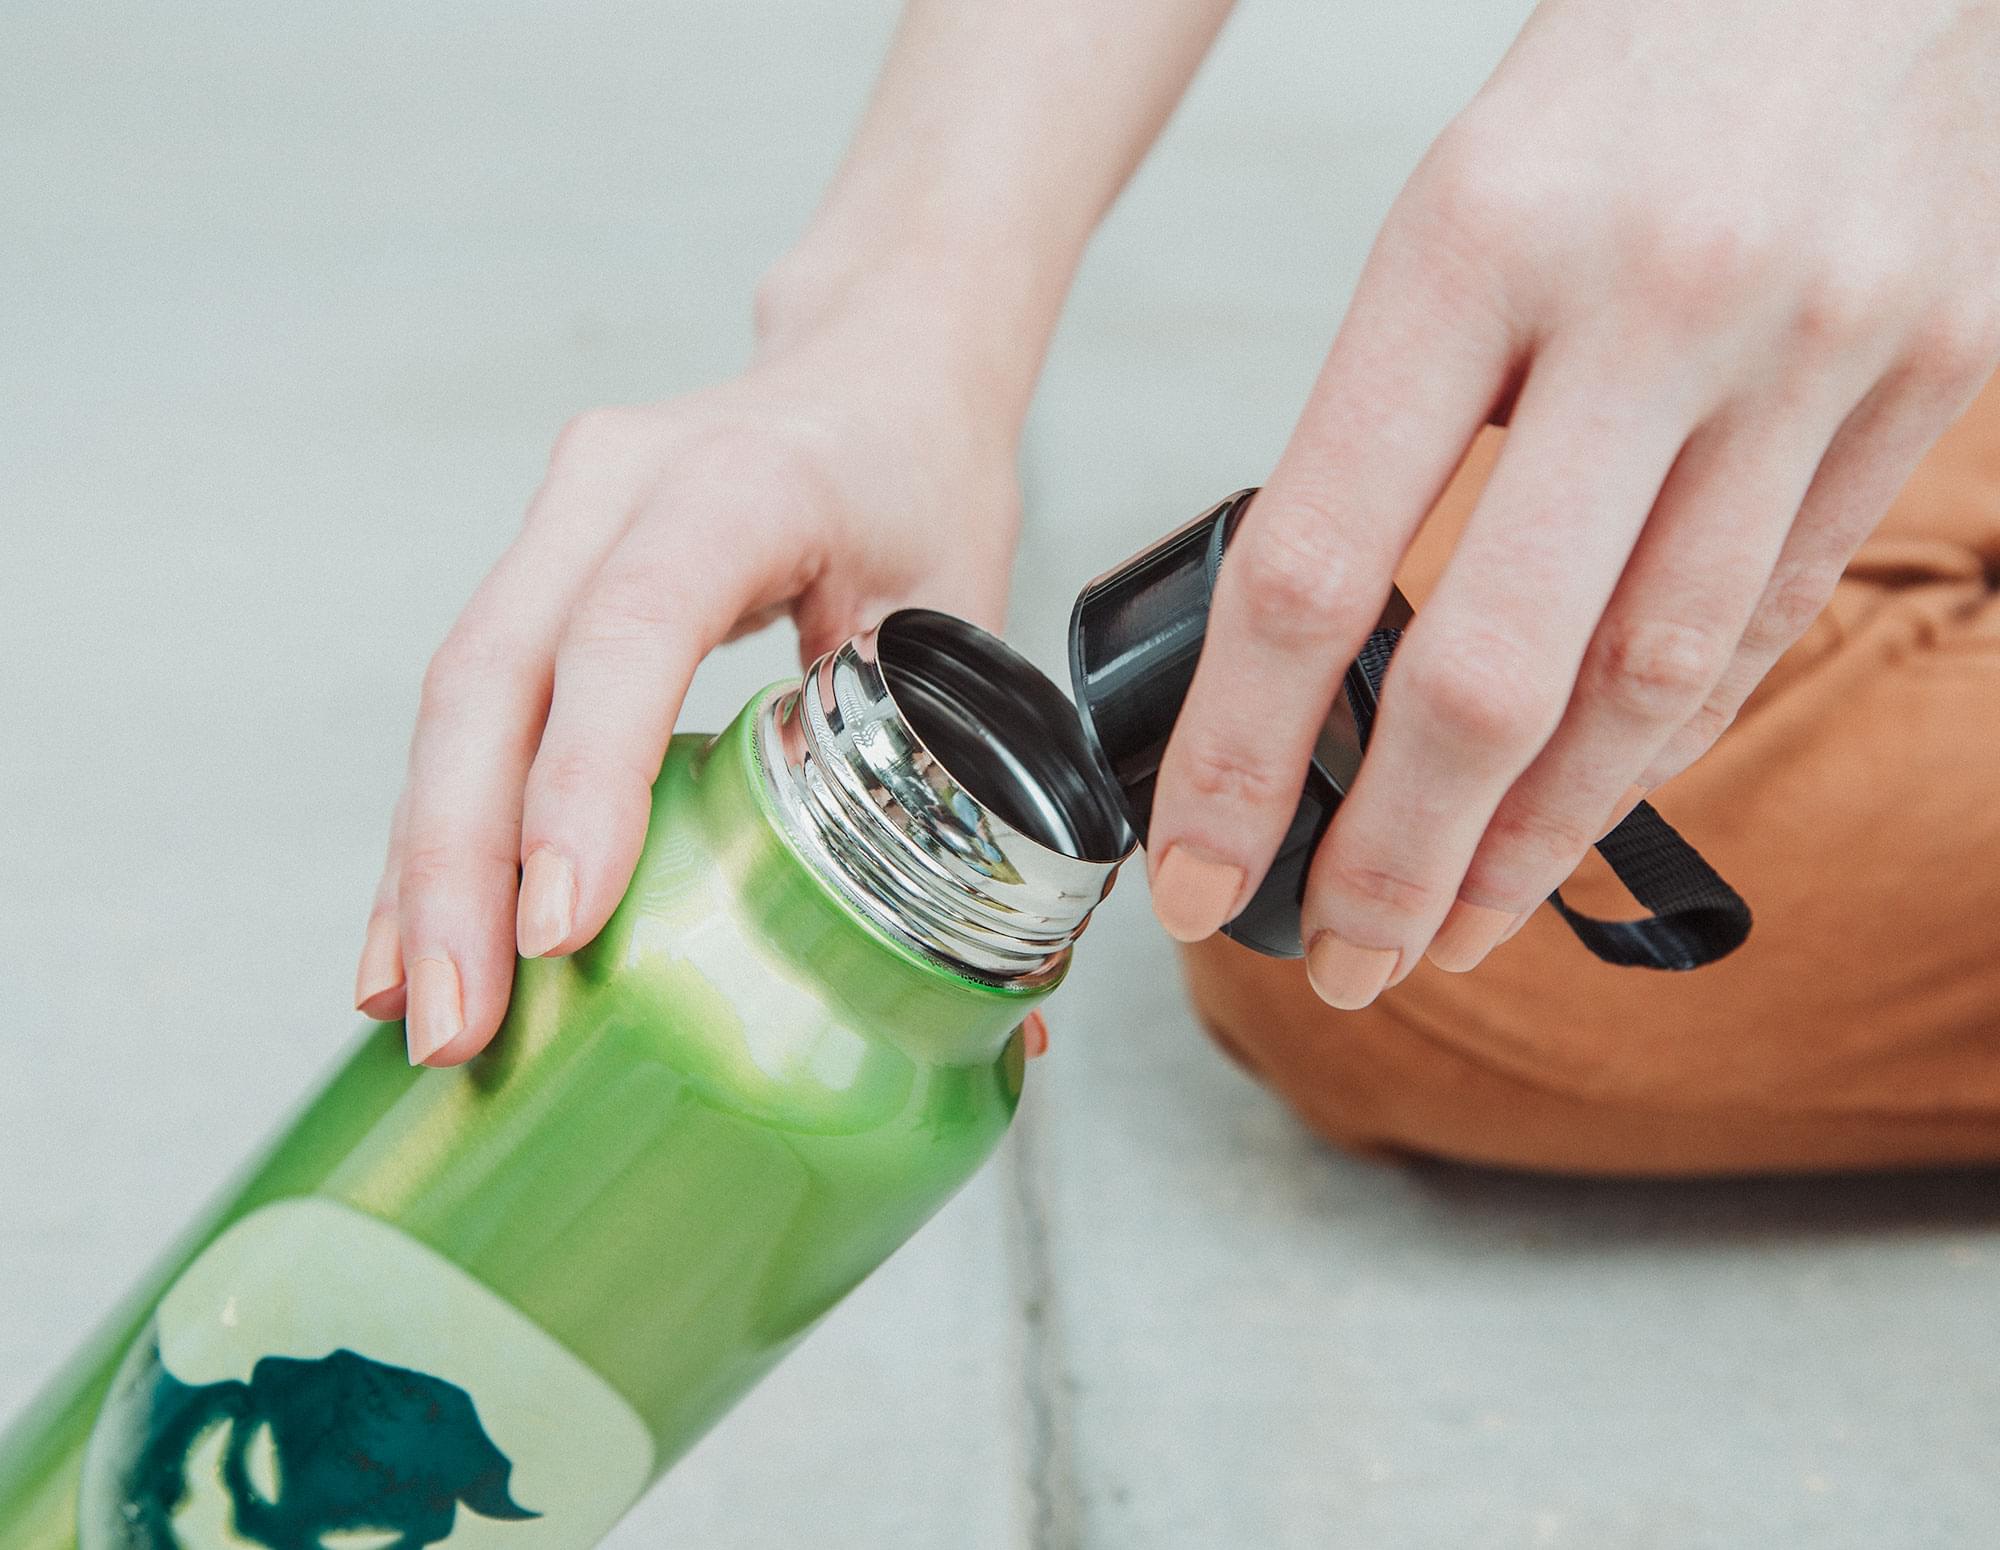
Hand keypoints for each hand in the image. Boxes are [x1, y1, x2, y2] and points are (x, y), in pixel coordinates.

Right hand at [353, 305, 1022, 1064]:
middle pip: (494, 675)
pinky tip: (426, 926)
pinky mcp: (537, 565)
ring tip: (416, 1007)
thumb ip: (952, 774)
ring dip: (426, 860)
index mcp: (745, 482)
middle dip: (460, 863)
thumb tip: (994, 994)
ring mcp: (559, 517)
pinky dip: (447, 819)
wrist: (873, 359)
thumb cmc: (922, 475)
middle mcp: (619, 485)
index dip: (585, 779)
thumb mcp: (961, 606)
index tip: (559, 928)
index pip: (634, 627)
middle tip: (454, 1022)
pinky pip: (471, 700)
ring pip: (457, 697)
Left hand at [1147, 0, 1999, 1002]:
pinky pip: (1771, 613)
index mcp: (1477, 238)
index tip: (1199, 868)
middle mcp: (1654, 305)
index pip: (1317, 562)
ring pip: (1652, 676)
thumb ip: (1400, 412)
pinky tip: (1590, 805)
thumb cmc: (1629, 59)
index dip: (1245, 752)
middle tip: (1338, 957)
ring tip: (1456, 926)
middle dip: (1400, 853)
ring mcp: (1812, 348)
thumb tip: (1327, 638)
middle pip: (1497, 668)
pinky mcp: (1923, 378)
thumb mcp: (1460, 201)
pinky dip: (1666, 735)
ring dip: (1540, 836)